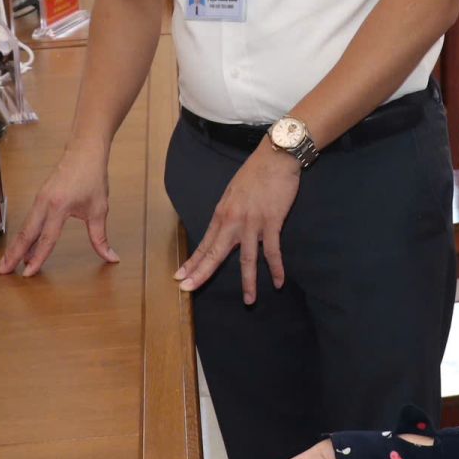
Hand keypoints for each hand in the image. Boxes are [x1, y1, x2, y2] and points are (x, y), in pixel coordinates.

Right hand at [0, 141, 116, 275]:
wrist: (84, 151)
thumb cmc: (92, 177)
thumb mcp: (99, 209)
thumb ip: (100, 237)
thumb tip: (111, 257)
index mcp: (59, 206)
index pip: (46, 238)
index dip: (37, 258)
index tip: (28, 274)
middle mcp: (44, 203)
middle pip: (26, 234)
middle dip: (13, 254)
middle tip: (2, 271)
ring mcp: (39, 199)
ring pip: (25, 227)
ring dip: (17, 246)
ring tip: (8, 263)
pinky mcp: (39, 198)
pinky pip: (30, 220)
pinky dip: (25, 235)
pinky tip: (25, 248)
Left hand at [175, 144, 300, 304]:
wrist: (275, 158)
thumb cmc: (254, 173)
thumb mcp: (232, 193)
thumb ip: (228, 214)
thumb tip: (223, 229)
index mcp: (222, 215)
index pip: (204, 245)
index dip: (192, 263)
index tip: (180, 277)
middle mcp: (233, 222)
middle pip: (215, 254)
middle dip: (201, 274)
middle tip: (189, 290)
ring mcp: (253, 224)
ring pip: (247, 259)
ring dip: (248, 283)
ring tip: (249, 301)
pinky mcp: (272, 222)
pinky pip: (273, 251)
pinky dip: (276, 268)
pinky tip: (278, 282)